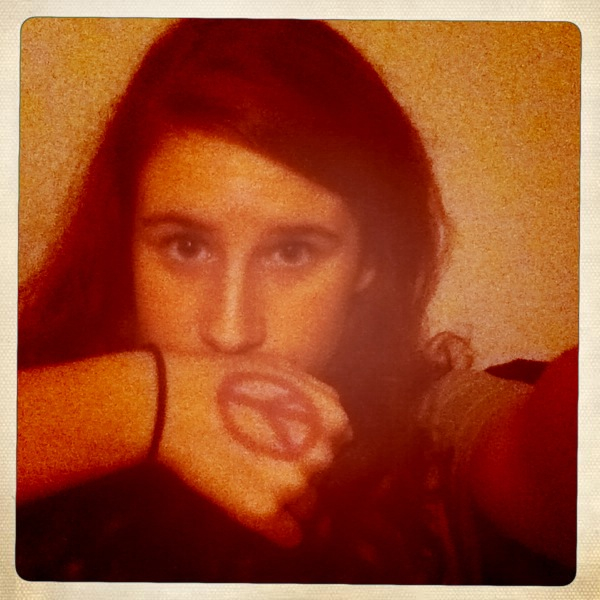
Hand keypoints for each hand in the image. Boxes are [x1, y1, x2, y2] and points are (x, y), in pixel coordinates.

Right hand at [157, 354, 350, 546]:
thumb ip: (317, 397)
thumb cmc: (227, 379)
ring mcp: (293, 485)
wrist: (175, 401)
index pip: (339, 439)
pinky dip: (279, 527)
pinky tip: (259, 507)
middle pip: (322, 470)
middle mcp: (320, 453)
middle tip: (267, 452)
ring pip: (306, 502)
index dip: (315, 437)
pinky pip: (288, 533)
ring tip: (255, 474)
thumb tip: (332, 423)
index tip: (292, 436)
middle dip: (301, 463)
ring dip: (288, 495)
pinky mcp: (263, 511)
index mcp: (331, 418)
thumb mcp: (284, 370)